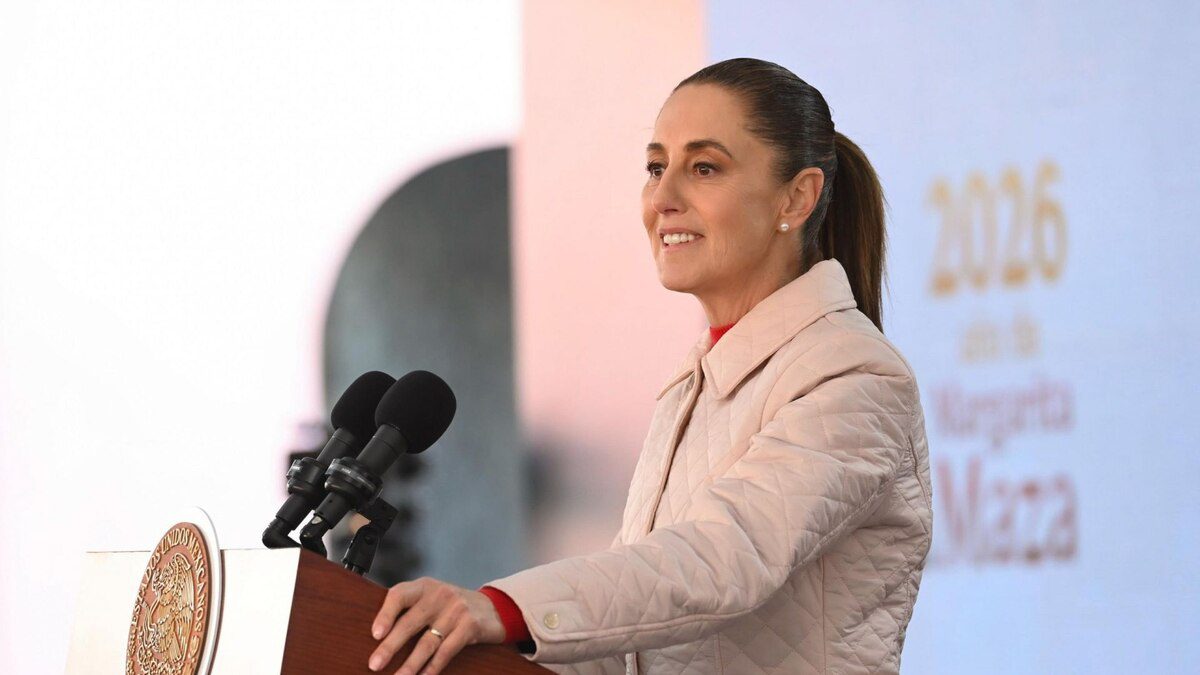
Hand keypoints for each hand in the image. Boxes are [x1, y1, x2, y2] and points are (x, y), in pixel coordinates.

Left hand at [369, 576, 506, 673]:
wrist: (492, 608)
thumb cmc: (452, 606)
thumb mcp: (432, 598)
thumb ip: (411, 608)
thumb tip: (380, 637)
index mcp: (425, 586)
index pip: (399, 595)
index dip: (385, 614)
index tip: (375, 634)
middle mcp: (439, 595)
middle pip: (409, 623)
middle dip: (390, 647)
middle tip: (375, 664)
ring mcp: (456, 610)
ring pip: (427, 642)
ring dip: (410, 664)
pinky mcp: (470, 626)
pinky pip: (446, 651)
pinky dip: (432, 667)